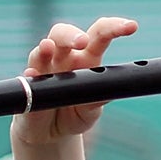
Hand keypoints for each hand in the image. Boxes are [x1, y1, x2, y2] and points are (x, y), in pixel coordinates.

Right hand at [12, 17, 138, 145]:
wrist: (53, 133)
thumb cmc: (77, 113)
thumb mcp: (93, 108)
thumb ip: (99, 97)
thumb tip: (110, 90)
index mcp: (87, 58)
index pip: (100, 34)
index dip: (115, 27)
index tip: (131, 26)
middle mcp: (64, 58)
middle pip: (63, 33)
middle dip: (71, 34)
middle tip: (82, 42)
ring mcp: (44, 68)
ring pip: (42, 50)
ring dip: (45, 48)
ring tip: (49, 48)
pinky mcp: (29, 85)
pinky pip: (28, 76)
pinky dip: (31, 74)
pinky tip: (33, 75)